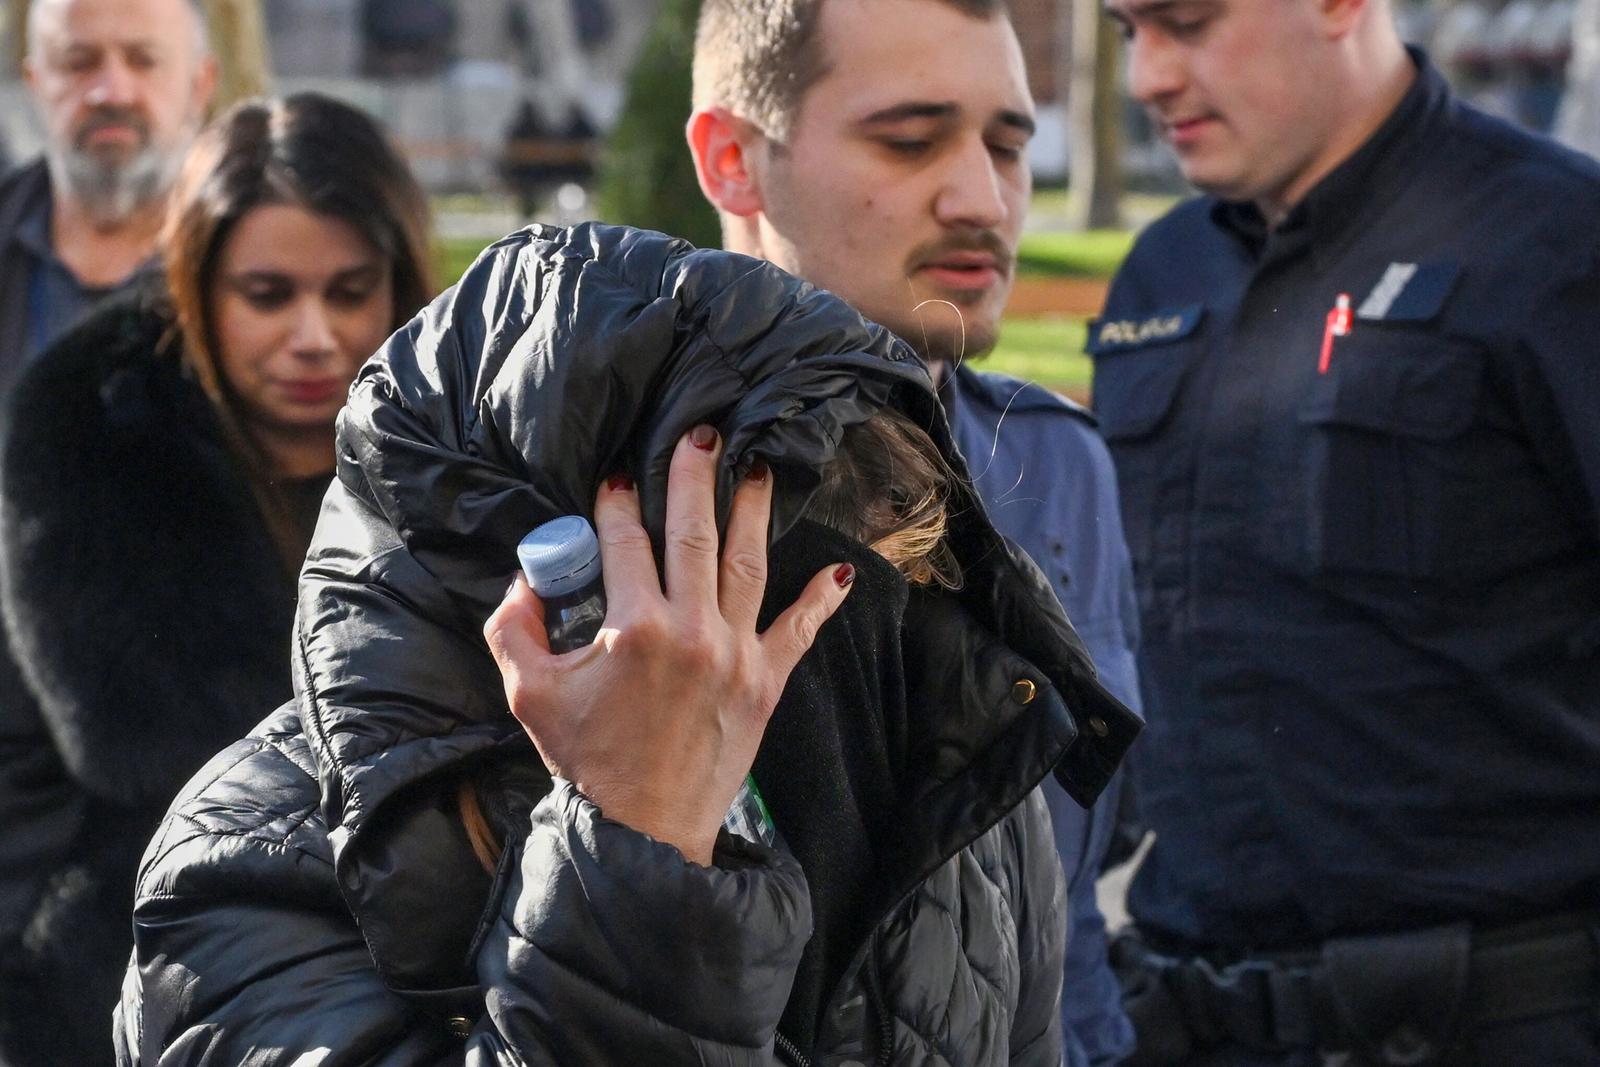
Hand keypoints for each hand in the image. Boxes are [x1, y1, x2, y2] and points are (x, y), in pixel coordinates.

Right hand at [484, 425, 855, 864]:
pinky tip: (841, 572)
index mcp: (633, 628)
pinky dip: (821, 601)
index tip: (617, 480)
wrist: (643, 832)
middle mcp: (692, 631)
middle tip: (703, 433)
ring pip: (748, 564)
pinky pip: (799, 631)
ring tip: (758, 469)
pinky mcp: (765, 682)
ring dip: (752, 512)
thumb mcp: (530, 694)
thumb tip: (523, 581)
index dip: (617, 505)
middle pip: (694, 534)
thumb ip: (513, 629)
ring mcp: (735, 654)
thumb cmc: (587, 762)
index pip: (625, 542)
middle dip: (695, 477)